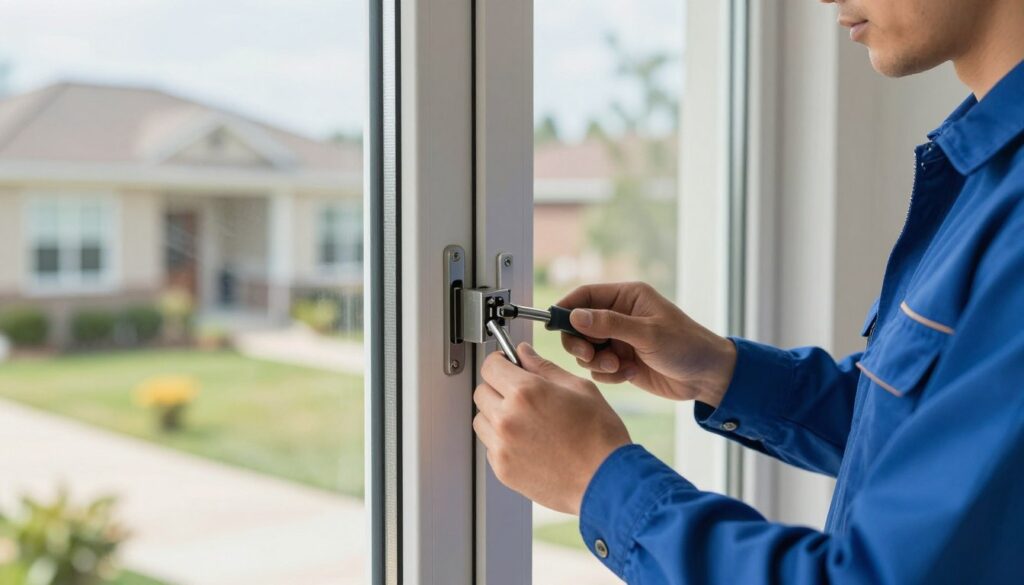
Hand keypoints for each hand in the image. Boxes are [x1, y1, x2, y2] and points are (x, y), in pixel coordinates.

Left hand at [474, 343, 630, 514]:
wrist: (607, 481)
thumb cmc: (600, 436)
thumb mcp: (579, 388)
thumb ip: (544, 367)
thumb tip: (524, 353)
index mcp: (526, 392)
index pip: (490, 366)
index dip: (500, 362)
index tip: (507, 366)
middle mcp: (508, 418)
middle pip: (481, 391)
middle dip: (498, 388)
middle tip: (521, 395)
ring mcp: (502, 446)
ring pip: (481, 420)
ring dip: (496, 415)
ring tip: (526, 422)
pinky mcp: (503, 469)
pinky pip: (490, 446)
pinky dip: (502, 441)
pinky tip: (529, 443)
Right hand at [559, 282, 736, 407]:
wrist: (707, 377)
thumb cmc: (686, 346)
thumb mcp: (647, 334)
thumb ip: (609, 324)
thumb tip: (575, 316)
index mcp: (627, 297)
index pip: (584, 296)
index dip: (566, 309)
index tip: (553, 325)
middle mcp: (619, 315)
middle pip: (578, 325)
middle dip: (580, 343)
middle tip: (589, 354)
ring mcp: (619, 339)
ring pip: (586, 349)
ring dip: (596, 362)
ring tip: (618, 367)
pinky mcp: (621, 362)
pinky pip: (598, 368)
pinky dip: (608, 375)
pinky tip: (629, 375)